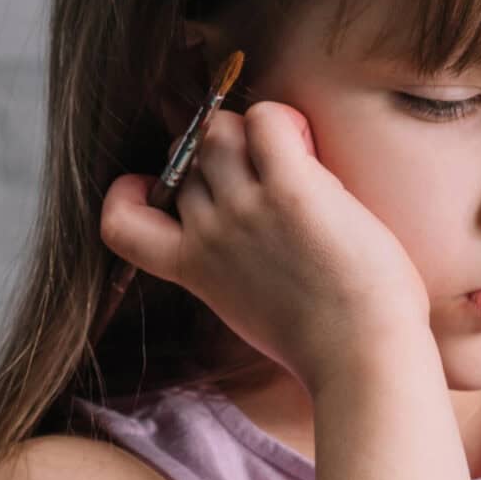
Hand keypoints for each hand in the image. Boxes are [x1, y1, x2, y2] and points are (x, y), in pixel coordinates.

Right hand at [101, 101, 431, 388]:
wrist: (361, 360)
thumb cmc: (324, 344)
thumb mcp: (248, 310)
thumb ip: (228, 271)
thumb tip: (243, 237)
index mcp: (192, 268)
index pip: (119, 221)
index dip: (132, 192)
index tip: (162, 190)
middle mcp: (209, 233)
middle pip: (188, 159)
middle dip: (220, 155)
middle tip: (268, 175)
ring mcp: (245, 209)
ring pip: (220, 131)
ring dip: (252, 131)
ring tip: (295, 159)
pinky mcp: (291, 190)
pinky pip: (267, 119)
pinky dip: (285, 120)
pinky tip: (309, 147)